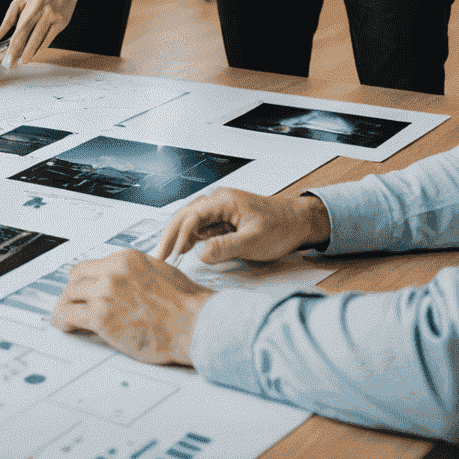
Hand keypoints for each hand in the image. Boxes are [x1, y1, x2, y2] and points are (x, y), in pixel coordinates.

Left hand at [0, 0, 82, 68]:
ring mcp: (54, 17)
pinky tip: (34, 54)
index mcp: (31, 6)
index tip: (6, 57)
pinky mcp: (61, 23)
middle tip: (11, 64)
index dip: (12, 45)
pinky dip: (41, 47)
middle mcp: (43, 11)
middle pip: (29, 35)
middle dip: (19, 52)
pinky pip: (50, 38)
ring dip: (30, 52)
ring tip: (22, 61)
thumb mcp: (19, 2)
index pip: (20, 29)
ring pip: (40, 39)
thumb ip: (8, 20)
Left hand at [51, 249, 211, 365]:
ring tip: (64, 316)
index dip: (82, 280)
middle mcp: (112, 271)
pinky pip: (70, 316)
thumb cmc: (185, 303)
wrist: (194, 323)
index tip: (79, 289)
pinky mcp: (102, 317)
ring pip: (70, 296)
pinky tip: (63, 326)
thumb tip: (124, 282)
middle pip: (76, 279)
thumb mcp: (158, 272)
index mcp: (125, 259)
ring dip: (65, 306)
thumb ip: (135, 274)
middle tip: (68, 303)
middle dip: (71, 292)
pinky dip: (63, 321)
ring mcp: (105, 293)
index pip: (90, 266)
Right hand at [155, 188, 331, 263]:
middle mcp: (218, 201)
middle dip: (170, 236)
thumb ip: (225, 247)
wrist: (299, 222)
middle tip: (158, 257)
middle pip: (185, 216)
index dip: (177, 237)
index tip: (169, 257)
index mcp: (223, 201)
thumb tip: (200, 254)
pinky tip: (185, 250)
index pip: (191, 217)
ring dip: (179, 237)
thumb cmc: (281, 227)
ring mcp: (221, 209)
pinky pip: (203, 227)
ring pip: (192, 222)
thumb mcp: (254, 241)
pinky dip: (191, 239)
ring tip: (167, 257)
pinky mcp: (225, 219)